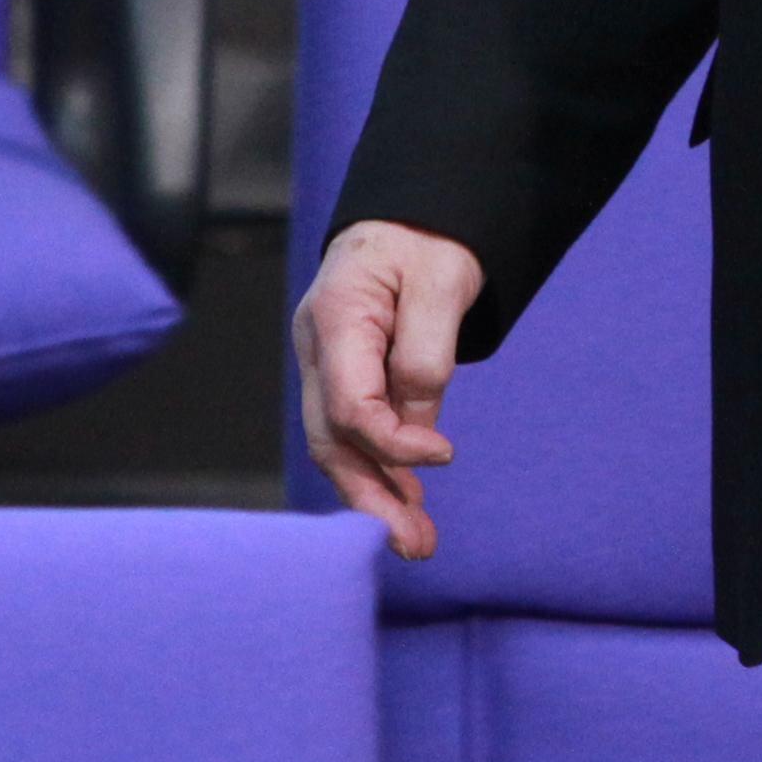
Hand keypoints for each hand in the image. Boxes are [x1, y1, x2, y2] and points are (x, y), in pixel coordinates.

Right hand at [291, 218, 484, 560]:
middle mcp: (316, 348)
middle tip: (416, 544)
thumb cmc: (427, 241)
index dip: (394, 442)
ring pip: (336, 445)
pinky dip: (379, 469)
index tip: (445, 456)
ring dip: (375, 495)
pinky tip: (407, 504)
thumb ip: (427, 352)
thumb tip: (418, 427)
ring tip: (417, 541)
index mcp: (335, 316)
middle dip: (371, 496)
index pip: (349, 405)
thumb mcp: (443, 280)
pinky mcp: (341, 377)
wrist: (410, 217)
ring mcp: (323, 365)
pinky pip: (352, 432)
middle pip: (330, 439)